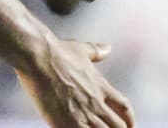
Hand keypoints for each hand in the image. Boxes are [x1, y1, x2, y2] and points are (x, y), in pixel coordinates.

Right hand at [17, 38, 133, 127]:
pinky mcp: (68, 123)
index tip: (128, 124)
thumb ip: (95, 51)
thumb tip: (107, 47)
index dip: (129, 119)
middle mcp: (97, 102)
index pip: (124, 107)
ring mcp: (84, 114)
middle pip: (118, 126)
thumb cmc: (57, 52)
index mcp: (101, 86)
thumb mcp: (80, 49)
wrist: (38, 57)